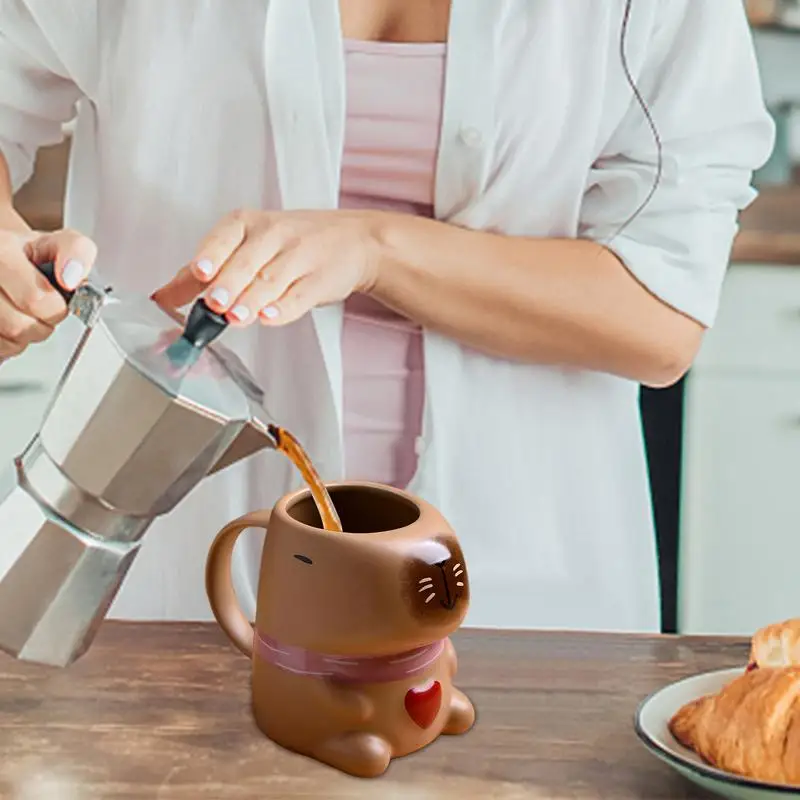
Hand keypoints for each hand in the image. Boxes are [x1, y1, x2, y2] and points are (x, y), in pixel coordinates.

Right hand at [0, 227, 95, 358]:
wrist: (0, 255)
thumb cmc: (28, 255)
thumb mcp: (59, 242)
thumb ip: (78, 252)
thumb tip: (72, 276)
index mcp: (1, 251)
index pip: (36, 299)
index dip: (55, 308)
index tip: (57, 300)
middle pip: (18, 325)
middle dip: (41, 324)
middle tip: (41, 310)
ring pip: (5, 341)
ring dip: (23, 337)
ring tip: (22, 314)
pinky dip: (7, 344)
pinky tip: (7, 322)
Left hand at [152, 209, 380, 325]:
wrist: (355, 241)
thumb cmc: (296, 243)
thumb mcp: (252, 244)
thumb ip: (211, 268)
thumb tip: (166, 295)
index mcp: (250, 224)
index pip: (225, 236)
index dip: (211, 255)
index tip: (197, 273)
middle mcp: (275, 236)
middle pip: (247, 262)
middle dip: (228, 284)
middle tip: (213, 303)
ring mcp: (300, 257)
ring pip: (271, 281)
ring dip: (251, 302)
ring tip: (235, 317)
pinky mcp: (320, 281)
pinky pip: (299, 296)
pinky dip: (283, 309)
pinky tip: (269, 318)